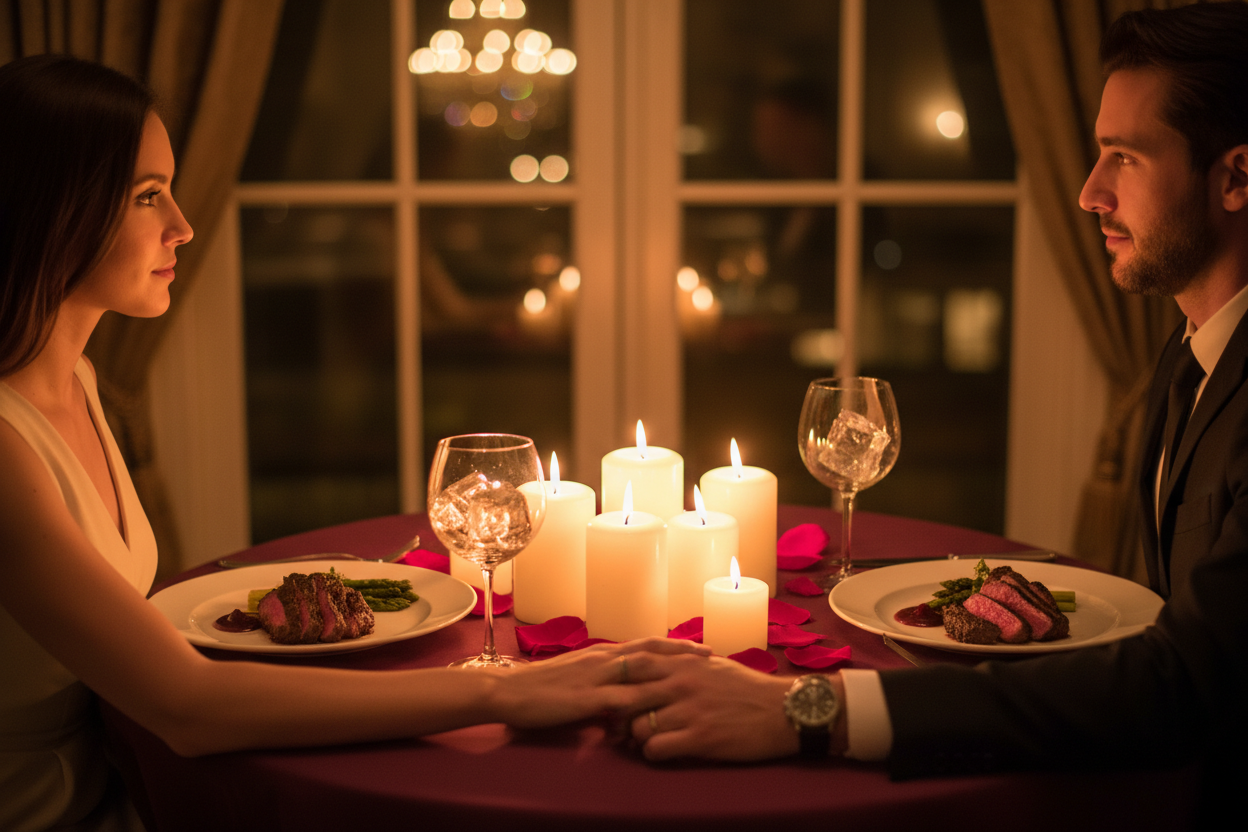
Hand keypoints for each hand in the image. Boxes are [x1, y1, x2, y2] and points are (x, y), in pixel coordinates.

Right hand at [488, 638, 708, 729]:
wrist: (507, 690)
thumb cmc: (538, 688)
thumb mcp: (577, 680)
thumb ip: (602, 684)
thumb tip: (623, 694)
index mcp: (601, 654)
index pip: (645, 645)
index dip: (673, 645)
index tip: (699, 647)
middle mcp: (603, 659)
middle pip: (651, 650)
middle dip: (682, 651)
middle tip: (711, 653)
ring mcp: (596, 677)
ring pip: (642, 668)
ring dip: (671, 670)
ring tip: (698, 674)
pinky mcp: (587, 698)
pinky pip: (621, 699)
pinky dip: (644, 702)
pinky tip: (663, 708)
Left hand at [627, 654, 800, 760]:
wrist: (782, 709)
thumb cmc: (746, 687)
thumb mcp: (711, 665)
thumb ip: (680, 662)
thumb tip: (653, 664)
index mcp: (683, 663)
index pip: (632, 664)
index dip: (617, 679)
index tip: (616, 692)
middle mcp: (681, 683)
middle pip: (626, 696)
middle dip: (618, 713)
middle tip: (620, 724)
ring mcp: (689, 710)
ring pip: (637, 727)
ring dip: (637, 737)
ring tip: (649, 739)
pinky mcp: (700, 737)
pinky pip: (656, 749)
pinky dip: (653, 753)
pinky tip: (665, 751)